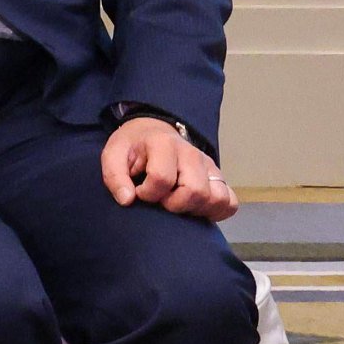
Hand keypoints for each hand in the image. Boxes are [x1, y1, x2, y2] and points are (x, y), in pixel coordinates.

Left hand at [102, 115, 235, 219]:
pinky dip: (216, 211)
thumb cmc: (133, 147)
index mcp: (164, 144)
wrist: (153, 132)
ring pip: (216, 198)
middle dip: (173, 204)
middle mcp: (192, 154)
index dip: (147, 193)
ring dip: (195, 209)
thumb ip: (115, 176)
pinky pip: (230, 202)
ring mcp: (209, 165)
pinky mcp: (218, 177)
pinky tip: (196, 208)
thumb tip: (127, 200)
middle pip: (194, 191)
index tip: (139, 192)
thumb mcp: (113, 155)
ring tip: (177, 203)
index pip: (162, 178)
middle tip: (160, 200)